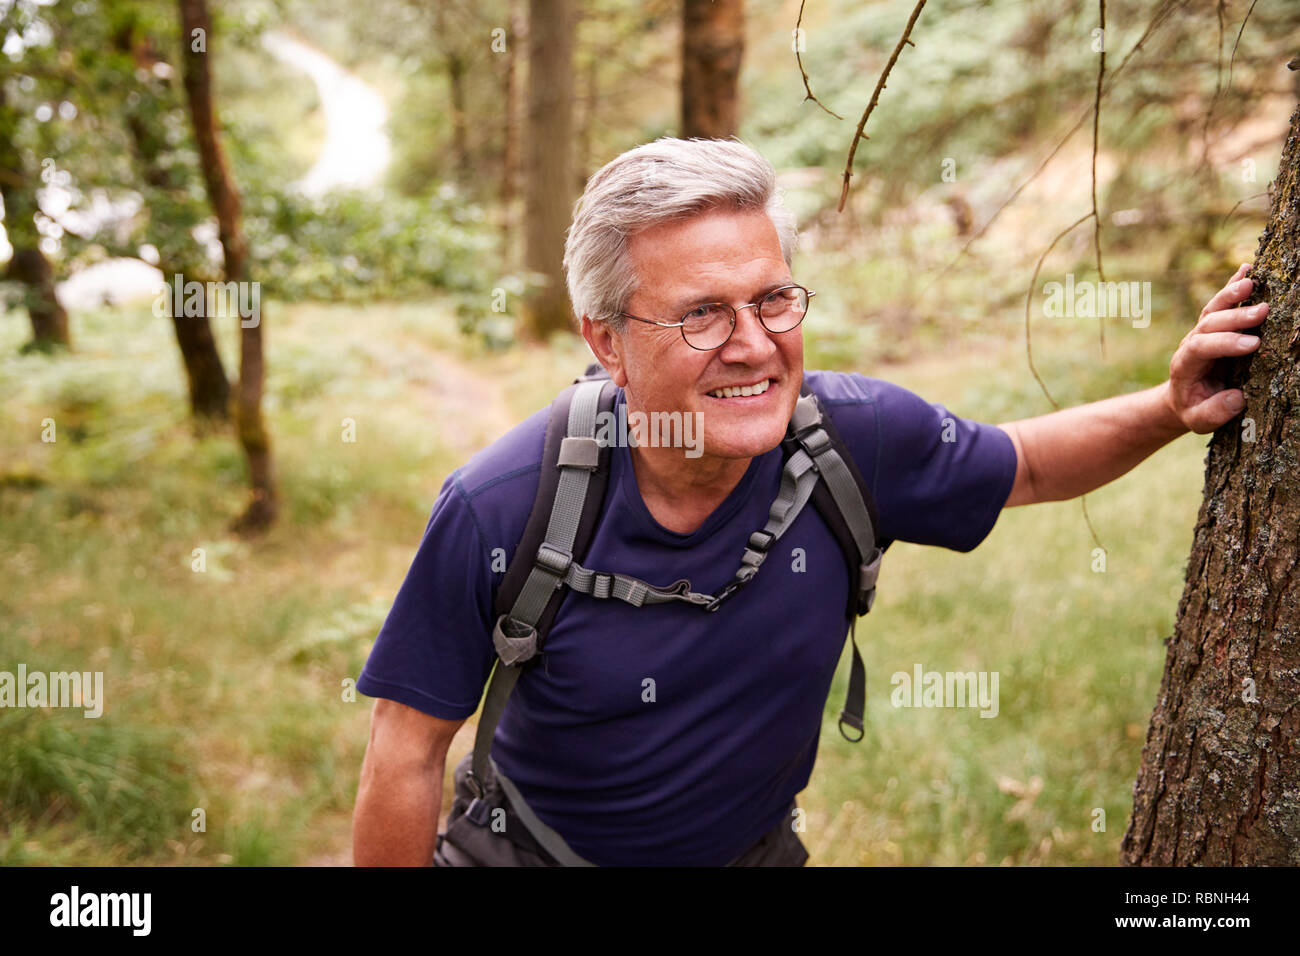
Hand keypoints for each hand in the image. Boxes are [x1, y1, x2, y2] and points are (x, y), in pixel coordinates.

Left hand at [1165, 262, 1267, 433]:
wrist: (1183, 397)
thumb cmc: (1193, 408)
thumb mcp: (1198, 419)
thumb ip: (1214, 412)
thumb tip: (1237, 398)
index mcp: (1184, 365)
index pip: (1200, 347)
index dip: (1225, 343)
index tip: (1253, 345)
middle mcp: (1191, 343)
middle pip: (1209, 324)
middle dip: (1235, 317)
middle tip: (1263, 312)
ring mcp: (1202, 331)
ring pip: (1213, 309)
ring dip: (1232, 295)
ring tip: (1253, 283)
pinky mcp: (1213, 326)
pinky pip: (1221, 303)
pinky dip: (1232, 286)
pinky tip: (1247, 269)